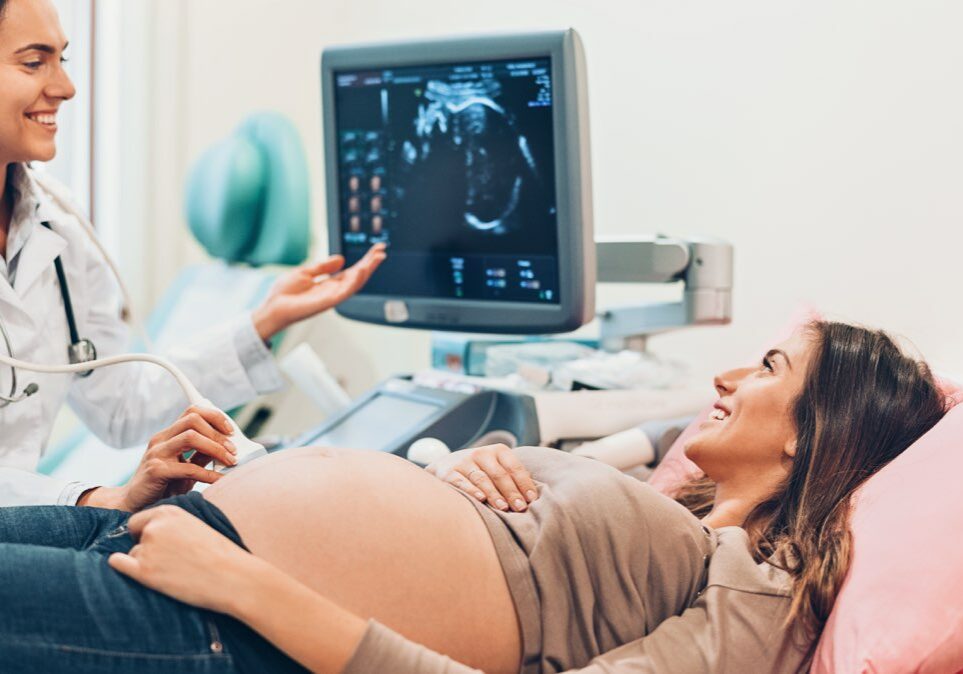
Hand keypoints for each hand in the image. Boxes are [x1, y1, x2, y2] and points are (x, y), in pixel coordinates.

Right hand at [78, 407, 237, 510]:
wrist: (133, 505)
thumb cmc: (163, 486)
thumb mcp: (185, 467)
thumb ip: (201, 455)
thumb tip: (227, 448)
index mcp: (168, 435)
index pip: (192, 412)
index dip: (214, 416)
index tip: (231, 430)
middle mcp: (160, 440)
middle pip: (193, 419)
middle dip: (218, 432)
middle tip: (233, 449)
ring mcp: (156, 453)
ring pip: (190, 437)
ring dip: (215, 448)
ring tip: (230, 461)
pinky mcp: (156, 471)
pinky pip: (188, 467)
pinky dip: (209, 473)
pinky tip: (220, 480)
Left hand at [108, 505, 261, 614]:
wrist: (233, 577)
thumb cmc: (220, 554)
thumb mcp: (197, 526)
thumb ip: (173, 525)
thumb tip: (152, 533)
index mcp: (168, 512)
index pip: (139, 521)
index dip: (147, 533)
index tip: (161, 544)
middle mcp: (154, 527)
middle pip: (135, 536)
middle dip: (146, 546)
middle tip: (169, 559)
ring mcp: (148, 549)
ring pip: (133, 555)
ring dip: (146, 563)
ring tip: (173, 571)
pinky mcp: (144, 572)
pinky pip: (118, 564)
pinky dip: (123, 567)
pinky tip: (139, 573)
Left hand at [252, 243, 386, 340]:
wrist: (272, 307)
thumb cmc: (284, 293)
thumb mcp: (305, 272)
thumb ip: (323, 266)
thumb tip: (341, 259)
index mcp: (329, 283)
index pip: (352, 270)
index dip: (364, 260)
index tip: (376, 249)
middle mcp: (333, 290)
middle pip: (357, 276)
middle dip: (371, 263)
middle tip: (382, 250)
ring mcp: (331, 297)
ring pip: (355, 284)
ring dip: (367, 271)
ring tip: (377, 258)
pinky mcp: (326, 303)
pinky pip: (344, 292)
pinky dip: (354, 282)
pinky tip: (361, 271)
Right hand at [426, 444, 537, 511]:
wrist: (445, 465)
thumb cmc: (481, 471)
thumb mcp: (496, 467)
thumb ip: (512, 477)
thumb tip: (531, 498)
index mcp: (498, 451)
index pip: (514, 467)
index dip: (524, 483)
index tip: (531, 499)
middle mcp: (481, 453)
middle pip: (499, 474)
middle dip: (511, 492)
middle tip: (520, 508)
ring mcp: (464, 462)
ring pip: (482, 479)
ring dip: (494, 494)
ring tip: (503, 508)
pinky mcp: (449, 472)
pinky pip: (461, 482)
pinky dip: (471, 490)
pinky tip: (481, 499)